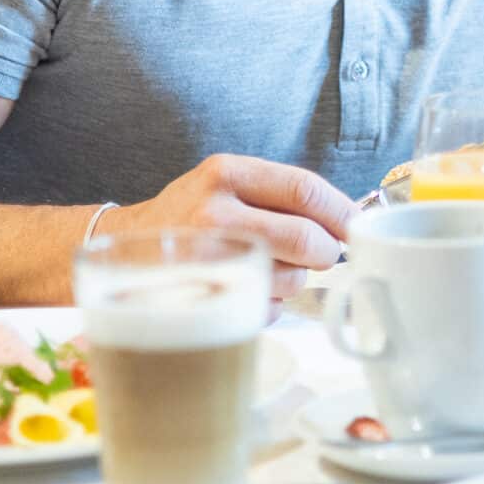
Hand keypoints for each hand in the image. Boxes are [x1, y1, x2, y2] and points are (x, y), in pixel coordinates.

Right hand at [100, 154, 354, 299]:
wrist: (126, 248)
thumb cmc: (189, 215)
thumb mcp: (226, 182)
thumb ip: (279, 194)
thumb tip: (348, 219)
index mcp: (226, 173)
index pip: (305, 190)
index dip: (342, 212)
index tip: (358, 226)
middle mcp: (214, 214)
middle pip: (304, 238)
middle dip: (327, 252)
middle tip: (325, 255)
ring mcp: (206, 261)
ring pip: (290, 279)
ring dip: (294, 280)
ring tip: (267, 267)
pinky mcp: (202, 302)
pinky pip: (265, 309)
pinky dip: (269, 304)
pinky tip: (244, 287)